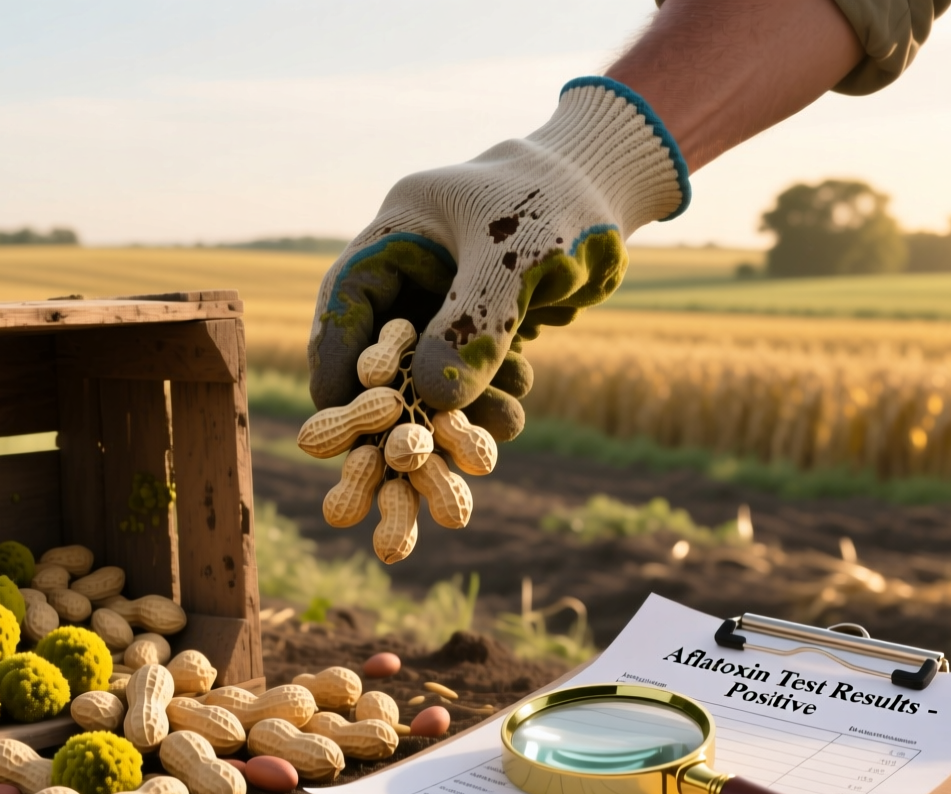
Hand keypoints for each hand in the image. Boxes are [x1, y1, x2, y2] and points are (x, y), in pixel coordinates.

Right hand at [306, 77, 689, 440]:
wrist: (612, 187)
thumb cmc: (561, 201)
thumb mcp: (518, 258)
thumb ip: (475, 325)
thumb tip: (434, 398)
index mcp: (398, 231)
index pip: (347, 299)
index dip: (337, 358)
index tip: (338, 414)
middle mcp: (411, 265)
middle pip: (381, 340)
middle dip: (395, 397)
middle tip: (397, 450)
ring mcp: (444, 293)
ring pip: (429, 363)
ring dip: (449, 405)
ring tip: (475, 441)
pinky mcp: (479, 317)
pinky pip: (470, 367)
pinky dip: (485, 396)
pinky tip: (509, 419)